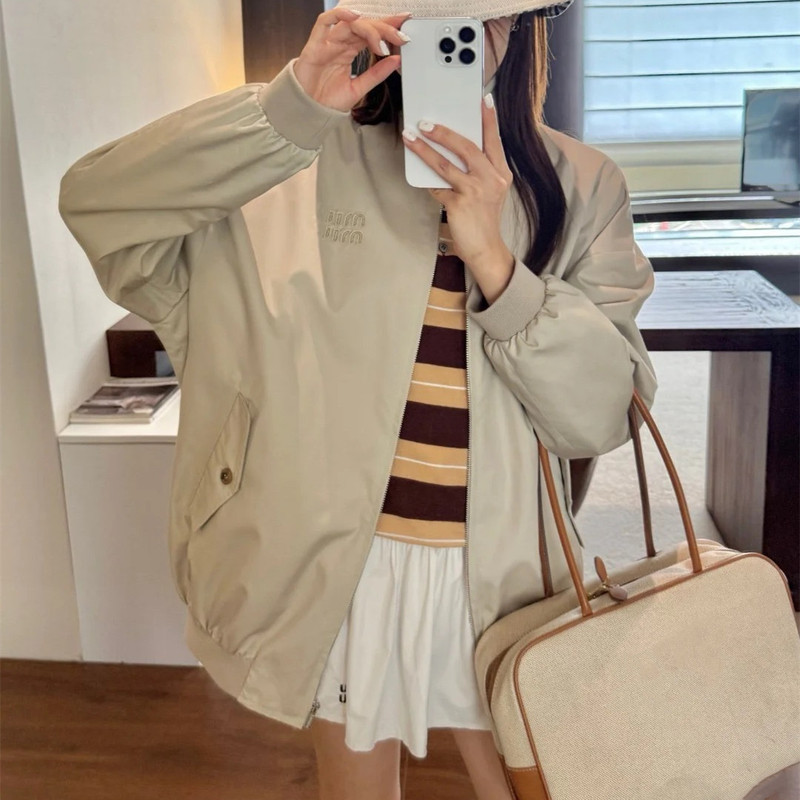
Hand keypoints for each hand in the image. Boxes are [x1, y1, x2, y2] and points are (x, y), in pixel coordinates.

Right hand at [294, 8, 411, 111]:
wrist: (309, 112)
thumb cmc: (327, 101)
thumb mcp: (359, 88)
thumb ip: (376, 74)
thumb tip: (396, 60)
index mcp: (349, 50)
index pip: (371, 33)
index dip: (388, 29)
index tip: (405, 30)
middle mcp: (340, 42)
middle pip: (364, 25)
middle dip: (385, 28)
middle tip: (401, 35)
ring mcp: (328, 41)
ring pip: (351, 23)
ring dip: (370, 28)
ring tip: (383, 40)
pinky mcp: (315, 44)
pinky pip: (325, 21)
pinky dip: (340, 14)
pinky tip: (355, 16)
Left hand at [401, 94, 515, 298]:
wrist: (485, 248)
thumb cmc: (484, 218)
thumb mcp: (488, 191)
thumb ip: (477, 170)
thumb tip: (451, 149)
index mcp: (501, 172)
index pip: (494, 140)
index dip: (489, 119)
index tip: (483, 99)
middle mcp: (491, 179)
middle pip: (466, 147)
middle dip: (444, 132)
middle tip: (426, 121)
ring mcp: (476, 191)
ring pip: (446, 164)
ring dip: (425, 149)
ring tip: (411, 137)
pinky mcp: (459, 204)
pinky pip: (438, 187)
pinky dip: (427, 179)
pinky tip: (416, 169)